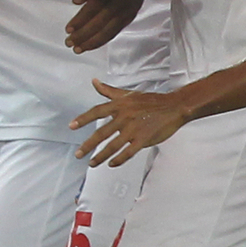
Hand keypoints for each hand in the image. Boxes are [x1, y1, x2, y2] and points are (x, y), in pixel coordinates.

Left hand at [65, 0, 149, 51]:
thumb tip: (76, 1)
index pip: (95, 4)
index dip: (81, 19)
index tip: (68, 29)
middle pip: (103, 19)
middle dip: (85, 34)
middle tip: (70, 43)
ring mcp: (130, 4)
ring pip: (112, 27)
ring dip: (95, 40)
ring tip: (80, 48)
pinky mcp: (134, 10)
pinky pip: (120, 27)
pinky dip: (107, 37)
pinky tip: (96, 43)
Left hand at [71, 78, 192, 166]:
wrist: (173, 106)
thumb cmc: (150, 100)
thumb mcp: (128, 93)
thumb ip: (109, 91)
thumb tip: (94, 82)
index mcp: (120, 105)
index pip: (97, 111)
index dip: (83, 119)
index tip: (71, 126)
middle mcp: (124, 117)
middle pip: (102, 133)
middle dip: (88, 145)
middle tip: (78, 154)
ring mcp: (134, 129)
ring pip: (113, 146)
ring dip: (101, 156)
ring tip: (92, 163)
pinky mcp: (144, 139)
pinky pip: (128, 152)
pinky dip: (119, 159)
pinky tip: (112, 164)